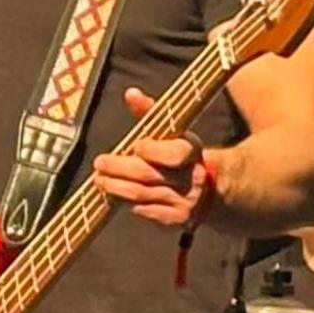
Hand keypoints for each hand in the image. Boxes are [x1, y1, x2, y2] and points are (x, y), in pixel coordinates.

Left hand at [90, 87, 215, 228]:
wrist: (214, 189)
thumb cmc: (183, 154)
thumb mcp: (173, 131)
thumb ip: (150, 112)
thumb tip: (131, 94)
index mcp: (192, 152)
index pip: (175, 153)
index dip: (154, 150)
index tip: (136, 145)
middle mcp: (191, 178)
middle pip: (150, 175)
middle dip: (120, 169)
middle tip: (100, 163)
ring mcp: (185, 201)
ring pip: (143, 195)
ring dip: (116, 187)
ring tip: (99, 179)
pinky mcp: (177, 218)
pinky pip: (146, 211)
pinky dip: (127, 203)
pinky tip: (113, 195)